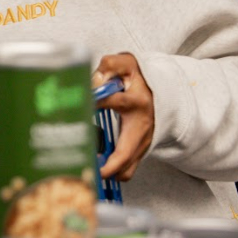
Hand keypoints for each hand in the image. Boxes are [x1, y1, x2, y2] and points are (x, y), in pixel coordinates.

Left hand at [94, 52, 154, 180]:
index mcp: (136, 101)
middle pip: (124, 154)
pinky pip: (127, 170)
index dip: (95, 101)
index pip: (114, 101)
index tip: (78, 105)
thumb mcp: (126, 64)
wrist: (159, 91)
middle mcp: (141, 126)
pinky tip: (93, 167)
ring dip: (107, 173)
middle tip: (84, 164)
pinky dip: (112, 173)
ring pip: (126, 169)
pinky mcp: (139, 151)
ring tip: (86, 168)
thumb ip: (110, 66)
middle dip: (105, 165)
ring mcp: (142, 142)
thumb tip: (95, 80)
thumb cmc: (137, 78)